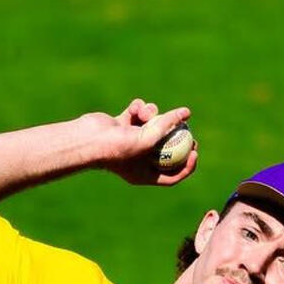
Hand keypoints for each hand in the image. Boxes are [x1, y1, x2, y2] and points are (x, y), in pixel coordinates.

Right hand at [82, 99, 198, 186]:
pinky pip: (139, 114)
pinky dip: (139, 108)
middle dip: (176, 136)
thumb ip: (168, 125)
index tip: (195, 150)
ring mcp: (131, 142)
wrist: (88, 139)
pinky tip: (134, 109)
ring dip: (153, 114)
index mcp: (146, 174)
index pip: (173, 174)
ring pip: (153, 124)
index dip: (187, 164)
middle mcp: (140, 160)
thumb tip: (186, 113)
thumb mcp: (148, 138)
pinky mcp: (123, 125)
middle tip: (187, 127)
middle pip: (166, 148)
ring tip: (146, 113)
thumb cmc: (118, 147)